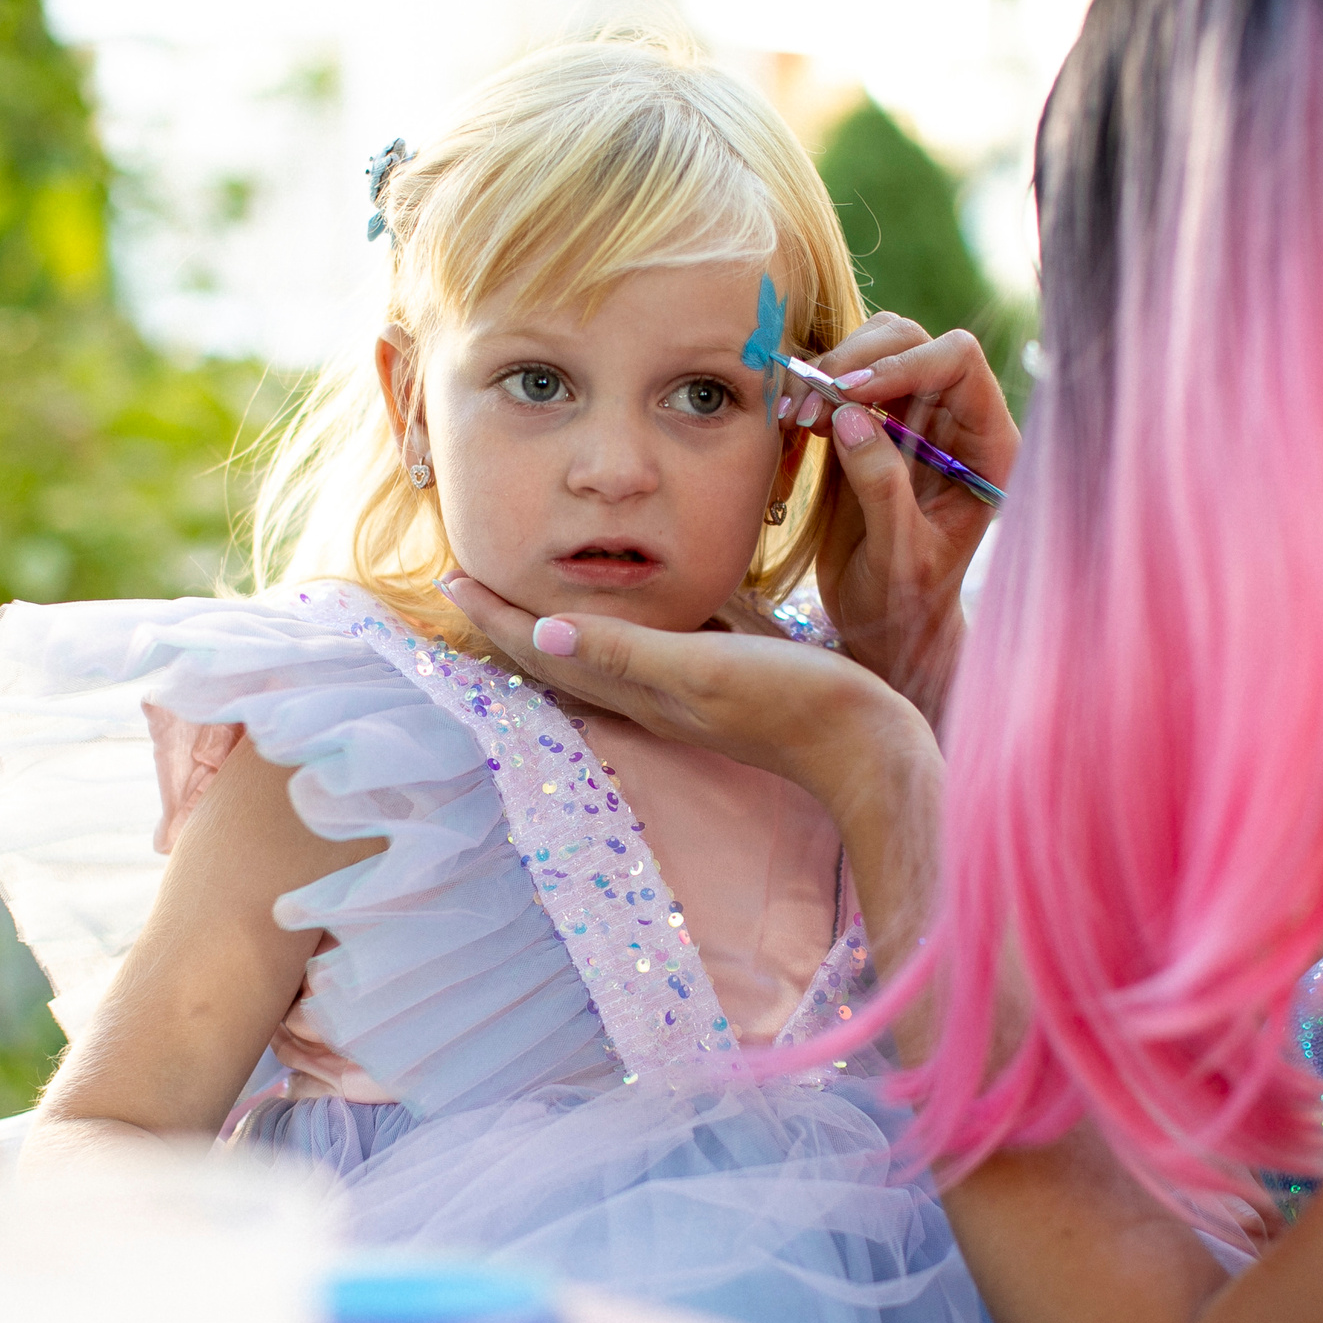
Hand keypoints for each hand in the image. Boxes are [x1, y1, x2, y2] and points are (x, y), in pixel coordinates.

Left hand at [439, 573, 931, 814]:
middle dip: (514, 619)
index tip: (450, 576)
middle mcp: (653, 695)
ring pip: (607, 650)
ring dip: (565, 619)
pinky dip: (631, 619)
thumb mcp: (705, 670)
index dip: (495, 617)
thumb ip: (626, 652)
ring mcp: (690, 687)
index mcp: (639, 692)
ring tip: (534, 583)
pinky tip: (638, 594)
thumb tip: (540, 634)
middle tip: (472, 577)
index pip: (544, 651)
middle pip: (562, 654)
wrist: (873, 746)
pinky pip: (659, 642)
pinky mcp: (727, 674)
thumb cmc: (793, 704)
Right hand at [784, 316, 1018, 720]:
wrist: (884, 625)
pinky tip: (792, 424)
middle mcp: (955, 421)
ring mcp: (912, 419)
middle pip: (913, 342)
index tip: (847, 394)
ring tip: (798, 417)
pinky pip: (843, 381)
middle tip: (811, 404)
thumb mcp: (897, 554)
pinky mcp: (870, 426)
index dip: (903, 365)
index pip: (958, 363)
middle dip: (858, 361)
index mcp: (985, 447)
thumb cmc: (905, 601)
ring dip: (830, 372)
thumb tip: (850, 417)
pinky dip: (813, 390)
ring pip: (876, 349)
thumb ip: (881, 487)